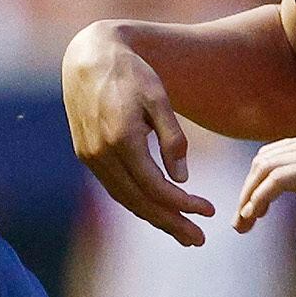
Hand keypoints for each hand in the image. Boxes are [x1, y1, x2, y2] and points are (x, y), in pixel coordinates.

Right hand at [64, 21, 215, 246]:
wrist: (88, 56)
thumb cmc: (131, 72)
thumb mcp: (159, 98)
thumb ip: (172, 137)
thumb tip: (182, 179)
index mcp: (122, 139)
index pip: (156, 187)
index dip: (184, 204)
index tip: (209, 211)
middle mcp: (101, 153)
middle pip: (140, 201)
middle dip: (171, 223)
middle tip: (198, 240)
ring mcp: (90, 156)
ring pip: (125, 199)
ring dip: (155, 218)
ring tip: (182, 232)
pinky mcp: (86, 155)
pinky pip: (115, 187)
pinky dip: (137, 202)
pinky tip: (157, 209)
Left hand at [236, 131, 295, 231]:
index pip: (274, 155)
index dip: (256, 182)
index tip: (251, 211)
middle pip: (263, 160)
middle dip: (246, 191)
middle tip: (241, 222)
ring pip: (265, 169)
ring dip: (248, 197)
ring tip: (243, 224)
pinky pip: (278, 180)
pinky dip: (260, 198)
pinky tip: (255, 216)